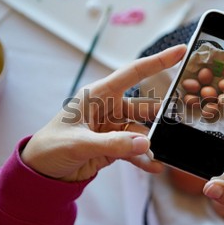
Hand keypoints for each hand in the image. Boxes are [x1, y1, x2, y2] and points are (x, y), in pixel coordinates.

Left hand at [21, 45, 186, 181]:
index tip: (181, 52)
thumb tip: (146, 144)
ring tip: (164, 154)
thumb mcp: (79, 143)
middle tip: (182, 122)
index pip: (133, 73)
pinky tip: (155, 167)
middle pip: (144, 107)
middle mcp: (109, 108)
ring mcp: (113, 128)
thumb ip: (113, 144)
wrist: (41, 172)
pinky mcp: (114, 146)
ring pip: (142, 132)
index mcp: (99, 95)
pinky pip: (135, 150)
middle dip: (162, 115)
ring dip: (152, 144)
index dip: (158, 62)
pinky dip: (144, 158)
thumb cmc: (51, 147)